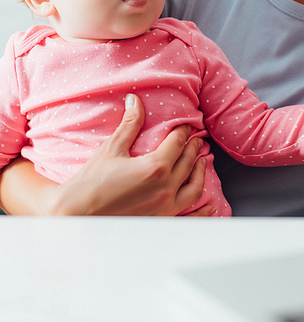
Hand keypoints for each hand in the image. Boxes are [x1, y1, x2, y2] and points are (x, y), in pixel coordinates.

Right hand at [48, 95, 207, 215]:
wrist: (76, 214)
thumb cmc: (91, 181)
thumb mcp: (112, 148)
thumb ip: (130, 123)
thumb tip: (134, 100)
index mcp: (155, 167)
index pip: (177, 143)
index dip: (182, 131)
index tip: (185, 125)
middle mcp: (165, 188)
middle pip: (188, 162)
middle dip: (193, 148)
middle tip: (197, 138)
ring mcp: (165, 208)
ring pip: (194, 187)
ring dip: (200, 172)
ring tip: (202, 162)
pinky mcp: (161, 222)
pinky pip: (189, 218)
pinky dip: (202, 212)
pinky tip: (210, 207)